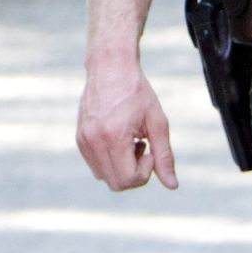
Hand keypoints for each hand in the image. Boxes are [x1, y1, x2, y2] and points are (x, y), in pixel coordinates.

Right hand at [77, 61, 177, 190]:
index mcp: (113, 136)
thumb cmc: (136, 91)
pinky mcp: (79, 138)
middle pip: (116, 184)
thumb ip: (164, 155)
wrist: (110, 66)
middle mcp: (93, 141)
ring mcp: (83, 140)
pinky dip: (110, 160)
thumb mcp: (157, 122)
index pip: (128, 179)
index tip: (150, 149)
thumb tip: (172, 185)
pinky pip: (95, 165)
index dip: (145, 171)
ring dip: (121, 167)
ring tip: (129, 141)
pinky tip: (118, 138)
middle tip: (142, 147)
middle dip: (134, 173)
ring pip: (104, 177)